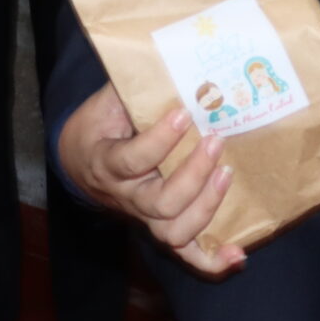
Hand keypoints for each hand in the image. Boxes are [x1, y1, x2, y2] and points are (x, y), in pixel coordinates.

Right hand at [57, 86, 245, 276]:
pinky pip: (185, 254)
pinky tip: (239, 255)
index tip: (183, 112)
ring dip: (206, 208)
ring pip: (173, 231)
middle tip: (215, 140)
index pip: (132, 159)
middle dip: (192, 174)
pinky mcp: (162, 229)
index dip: (159, 140)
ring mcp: (145, 218)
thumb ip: (133, 88)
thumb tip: (171, 59)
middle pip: (160, 202)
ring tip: (227, 174)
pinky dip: (212, 261)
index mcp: (108, 163)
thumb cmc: (102, 125)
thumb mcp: (108, 102)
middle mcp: (127, 198)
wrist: (81, 161)